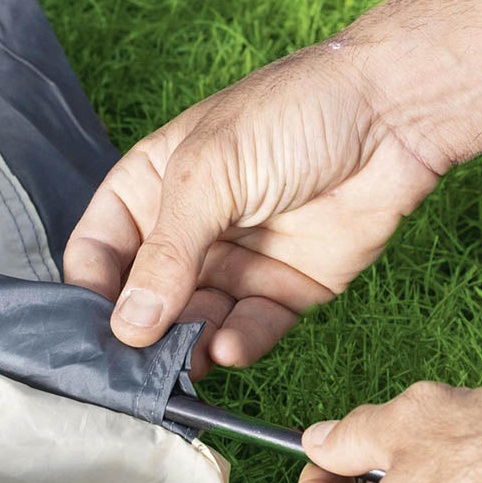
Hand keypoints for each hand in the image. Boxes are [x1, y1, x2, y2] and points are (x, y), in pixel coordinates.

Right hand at [63, 43, 438, 375]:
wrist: (392, 116)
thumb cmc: (293, 115)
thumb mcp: (209, 174)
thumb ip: (166, 253)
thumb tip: (127, 325)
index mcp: (152, 188)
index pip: (100, 251)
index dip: (91, 291)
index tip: (90, 331)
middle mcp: (189, 232)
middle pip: (146, 299)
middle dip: (141, 333)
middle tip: (136, 367)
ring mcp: (236, 263)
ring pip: (195, 322)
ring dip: (187, 347)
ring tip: (185, 362)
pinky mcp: (284, 290)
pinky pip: (250, 329)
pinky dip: (237, 343)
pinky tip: (229, 347)